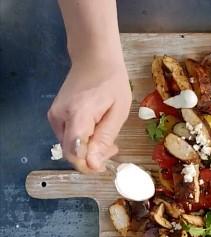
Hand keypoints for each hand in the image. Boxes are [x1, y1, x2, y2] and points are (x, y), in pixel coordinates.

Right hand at [48, 55, 131, 172]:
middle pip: (71, 153)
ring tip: (108, 138)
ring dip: (89, 150)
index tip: (105, 164)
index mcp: (77, 114)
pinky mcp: (54, 116)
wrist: (94, 60)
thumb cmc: (111, 82)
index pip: (74, 151)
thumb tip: (93, 163)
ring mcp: (54, 117)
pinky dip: (83, 141)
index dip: (88, 164)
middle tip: (113, 148)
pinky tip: (97, 132)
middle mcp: (59, 117)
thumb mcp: (119, 111)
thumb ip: (105, 137)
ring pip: (70, 147)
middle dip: (92, 158)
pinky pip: (68, 138)